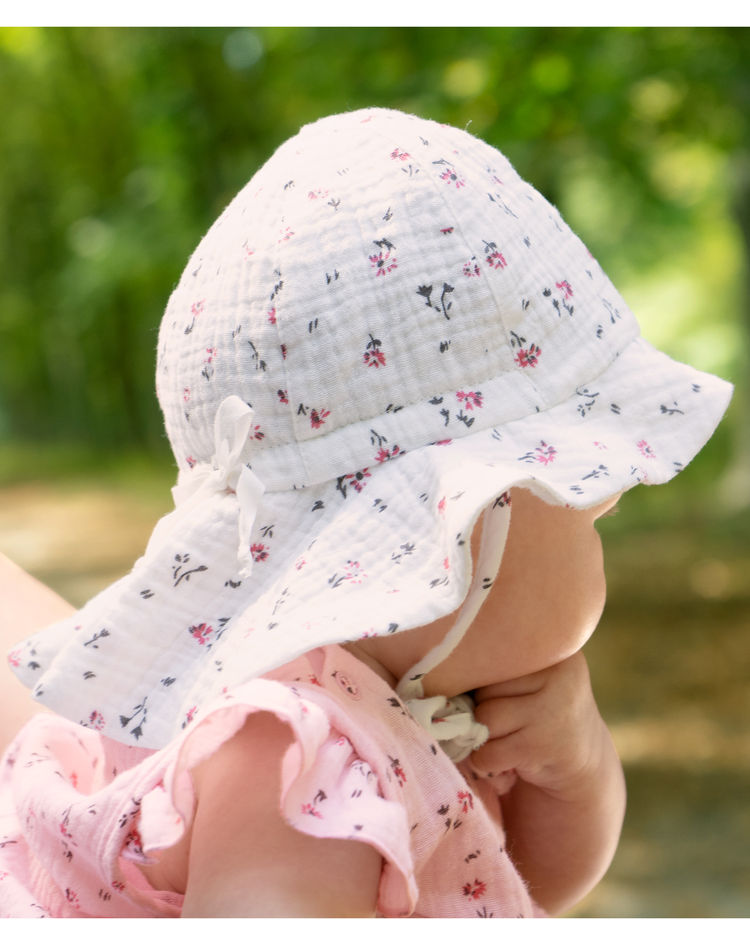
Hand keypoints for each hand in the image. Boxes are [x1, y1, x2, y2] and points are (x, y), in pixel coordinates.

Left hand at [471, 650, 608, 796]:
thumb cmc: (542, 708)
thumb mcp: (536, 675)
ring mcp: (553, 712)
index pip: (495, 653)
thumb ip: (502, 663)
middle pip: (487, 685)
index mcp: (555, 648)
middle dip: (483, 704)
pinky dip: (485, 761)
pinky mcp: (541, 746)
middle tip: (504, 718)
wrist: (584, 759)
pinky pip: (488, 752)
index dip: (481, 673)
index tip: (484, 687)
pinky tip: (505, 759)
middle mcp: (560, 675)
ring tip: (504, 737)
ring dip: (484, 734)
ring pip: (485, 717)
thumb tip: (443, 671)